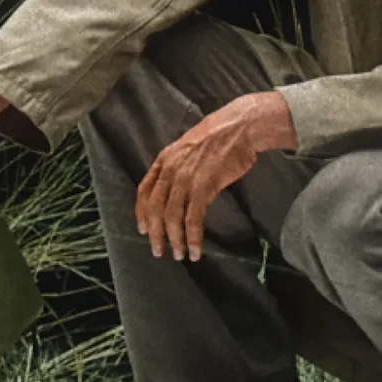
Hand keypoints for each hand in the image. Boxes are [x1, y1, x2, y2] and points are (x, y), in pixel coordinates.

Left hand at [132, 90, 299, 262]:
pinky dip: (193, 237)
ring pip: (172, 217)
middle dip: (156, 234)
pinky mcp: (204, 186)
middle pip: (155, 208)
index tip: (143, 229)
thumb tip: (176, 188)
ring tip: (180, 255)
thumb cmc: (219, 137)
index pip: (144, 190)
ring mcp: (186, 178)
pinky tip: (196, 249)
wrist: (239, 127)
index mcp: (164, 159)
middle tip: (159, 252)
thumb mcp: (189, 149)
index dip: (141, 213)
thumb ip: (178, 167)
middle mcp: (170, 170)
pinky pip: (193, 219)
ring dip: (175, 240)